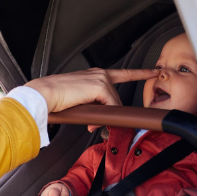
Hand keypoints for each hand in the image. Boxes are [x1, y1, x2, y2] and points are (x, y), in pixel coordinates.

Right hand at [25, 68, 158, 112]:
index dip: (140, 73)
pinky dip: (103, 117)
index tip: (153, 72)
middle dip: (108, 114)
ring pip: (114, 104)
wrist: (43, 94)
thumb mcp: (79, 101)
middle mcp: (100, 73)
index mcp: (94, 74)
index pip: (123, 74)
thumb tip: (99, 122)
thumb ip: (93, 107)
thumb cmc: (55, 98)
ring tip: (88, 121)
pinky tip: (91, 120)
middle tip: (93, 123)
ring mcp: (101, 79)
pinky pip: (110, 107)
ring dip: (103, 117)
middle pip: (117, 98)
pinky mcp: (100, 87)